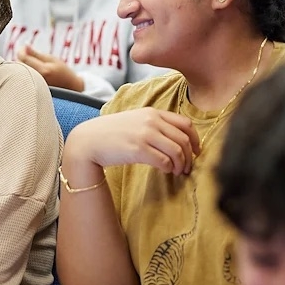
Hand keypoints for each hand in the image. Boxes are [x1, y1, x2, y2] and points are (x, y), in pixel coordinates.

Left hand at [18, 45, 84, 90]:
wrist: (71, 90)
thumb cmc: (63, 73)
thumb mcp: (52, 60)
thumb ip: (36, 54)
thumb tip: (24, 45)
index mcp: (44, 70)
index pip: (24, 58)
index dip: (22, 50)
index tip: (25, 47)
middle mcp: (38, 80)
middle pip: (19, 66)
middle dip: (22, 58)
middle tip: (29, 54)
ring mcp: (34, 88)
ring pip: (20, 73)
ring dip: (23, 66)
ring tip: (33, 65)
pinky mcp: (32, 92)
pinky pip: (23, 80)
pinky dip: (25, 74)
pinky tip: (33, 73)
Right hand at [66, 108, 200, 175]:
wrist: (88, 141)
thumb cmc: (111, 133)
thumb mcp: (135, 120)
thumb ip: (154, 125)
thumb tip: (175, 140)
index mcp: (153, 112)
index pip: (186, 124)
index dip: (196, 140)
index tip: (196, 152)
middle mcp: (151, 120)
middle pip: (184, 139)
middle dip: (190, 156)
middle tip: (187, 168)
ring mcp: (145, 134)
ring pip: (177, 151)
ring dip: (180, 165)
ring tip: (177, 172)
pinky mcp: (138, 149)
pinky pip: (164, 161)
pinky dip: (169, 168)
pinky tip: (165, 171)